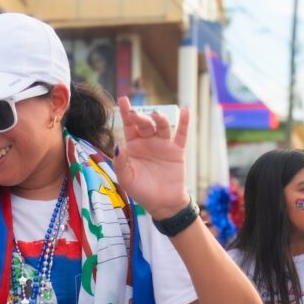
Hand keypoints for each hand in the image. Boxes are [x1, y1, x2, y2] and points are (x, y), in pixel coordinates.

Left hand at [113, 97, 191, 217]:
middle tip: (136, 115)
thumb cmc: (141, 191)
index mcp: (134, 146)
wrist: (162, 204)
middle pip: (145, 124)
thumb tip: (118, 146)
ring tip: (156, 116)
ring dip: (159, 119)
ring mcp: (163, 145)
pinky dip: (184, 122)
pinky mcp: (177, 151)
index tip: (123, 99)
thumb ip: (121, 162)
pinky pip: (181, 134)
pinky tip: (185, 110)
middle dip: (140, 117)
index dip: (126, 112)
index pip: (129, 126)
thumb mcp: (126, 178)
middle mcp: (148, 142)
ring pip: (162, 126)